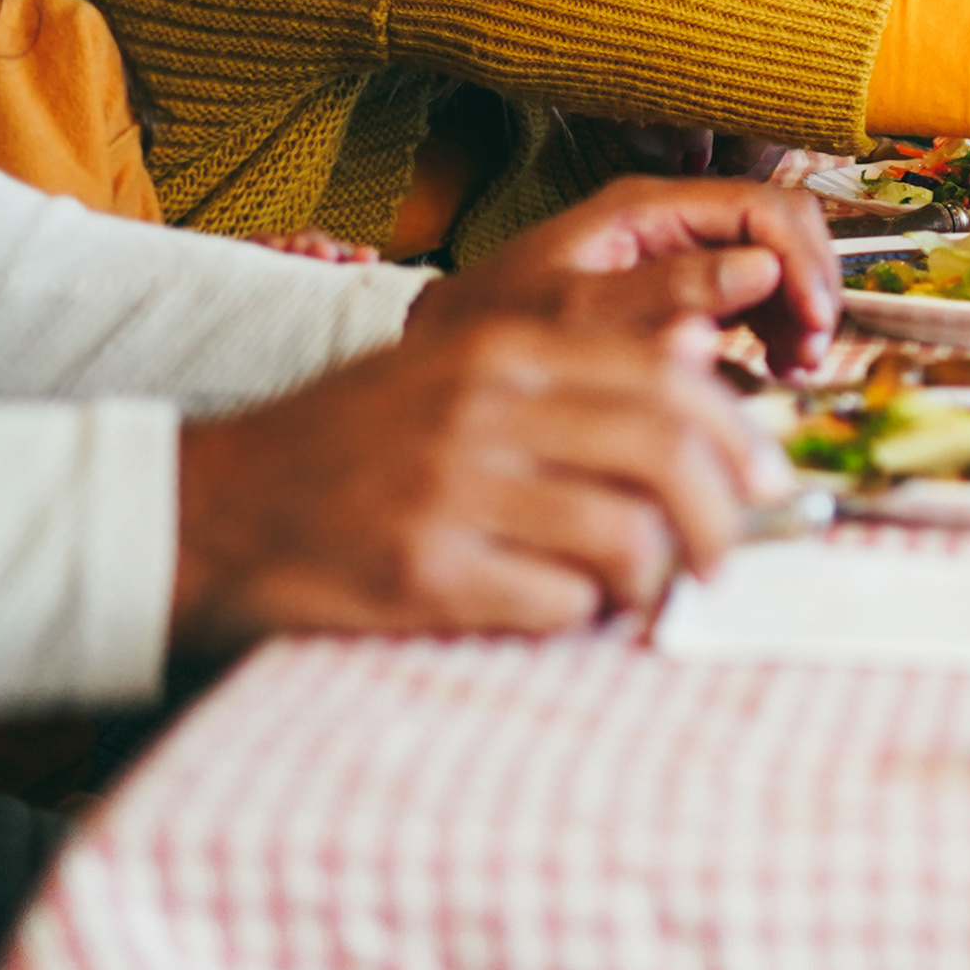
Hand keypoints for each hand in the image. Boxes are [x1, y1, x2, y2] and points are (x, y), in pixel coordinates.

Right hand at [170, 276, 770, 653]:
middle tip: (724, 559)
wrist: (206, 506)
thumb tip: (704, 374)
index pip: (672, 384)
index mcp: (504, 353)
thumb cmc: (346, 442)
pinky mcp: (423, 574)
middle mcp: (485, 412)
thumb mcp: (450, 373)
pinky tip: (560, 611)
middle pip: (668, 460)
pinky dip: (581, 617)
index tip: (763, 482)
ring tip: (634, 592)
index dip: (739, 441)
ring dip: (652, 579)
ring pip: (627, 539)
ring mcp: (453, 494)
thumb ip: (566, 375)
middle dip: (722, 520)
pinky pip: (557, 603)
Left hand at [417, 173, 841, 377]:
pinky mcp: (673, 288)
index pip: (762, 208)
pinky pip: (749, 292)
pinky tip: (773, 363)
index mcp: (644, 209)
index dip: (802, 262)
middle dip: (808, 284)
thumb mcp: (577, 315)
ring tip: (796, 366)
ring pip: (772, 261)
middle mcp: (666, 221)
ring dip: (797, 308)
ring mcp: (672, 253)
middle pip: (779, 228)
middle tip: (811, 352)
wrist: (440, 357)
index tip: (815, 325)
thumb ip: (666, 290)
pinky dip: (774, 324)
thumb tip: (760, 271)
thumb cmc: (494, 332)